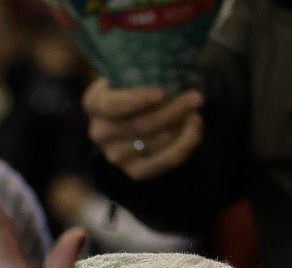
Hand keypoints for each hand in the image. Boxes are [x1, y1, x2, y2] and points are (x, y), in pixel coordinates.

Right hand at [84, 80, 203, 180]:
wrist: (130, 112)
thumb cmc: (134, 85)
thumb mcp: (131, 73)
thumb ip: (142, 73)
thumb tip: (172, 73)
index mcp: (94, 103)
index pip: (112, 105)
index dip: (136, 100)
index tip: (162, 92)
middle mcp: (100, 132)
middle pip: (139, 125)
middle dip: (173, 111)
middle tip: (197, 98)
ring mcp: (115, 155)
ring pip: (156, 142)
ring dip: (181, 126)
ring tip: (196, 112)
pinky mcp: (134, 171)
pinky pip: (163, 162)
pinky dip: (184, 146)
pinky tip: (195, 130)